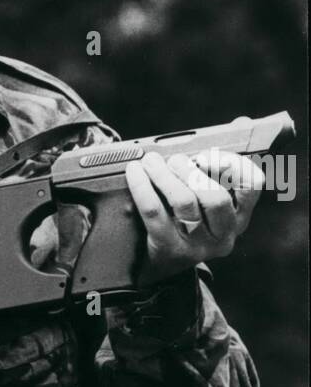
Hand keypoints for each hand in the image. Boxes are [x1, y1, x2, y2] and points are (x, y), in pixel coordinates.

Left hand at [125, 148, 265, 283]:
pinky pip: (154, 213)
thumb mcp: (209, 194)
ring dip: (165, 175)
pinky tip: (134, 171)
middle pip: (215, 197)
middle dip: (191, 171)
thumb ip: (223, 161)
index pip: (251, 186)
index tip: (209, 153)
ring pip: (185, 203)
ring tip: (152, 161)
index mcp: (240, 215)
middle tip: (173, 159)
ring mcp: (199, 245)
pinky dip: (142, 187)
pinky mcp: (170, 250)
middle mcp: (225, 233)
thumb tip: (242, 122)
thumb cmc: (187, 218)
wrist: (161, 264)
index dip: (232, 164)